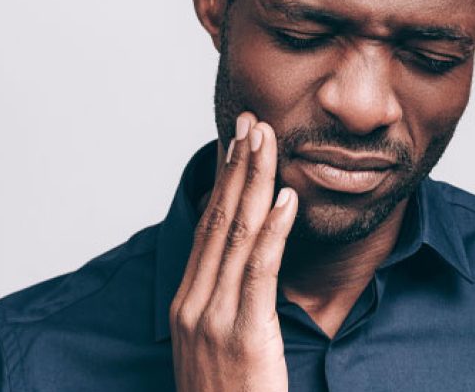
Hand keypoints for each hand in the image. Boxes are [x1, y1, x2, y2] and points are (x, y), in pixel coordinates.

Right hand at [169, 112, 296, 391]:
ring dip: (254, 182)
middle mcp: (194, 303)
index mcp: (188, 304)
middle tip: (251, 122)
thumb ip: (228, 310)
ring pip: (236, 235)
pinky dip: (274, 230)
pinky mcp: (243, 334)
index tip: (236, 144)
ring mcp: (213, 317)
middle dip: (236, 167)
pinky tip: (287, 198)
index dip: (223, 182)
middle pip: (218, 220)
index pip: (207, 228)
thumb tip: (247, 274)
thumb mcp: (218, 352)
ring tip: (268, 141)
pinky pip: (259, 271)